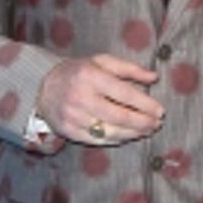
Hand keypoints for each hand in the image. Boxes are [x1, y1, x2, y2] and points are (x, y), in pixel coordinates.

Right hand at [37, 53, 164, 143]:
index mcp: (90, 76)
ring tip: (146, 131)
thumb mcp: (101, 62)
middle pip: (120, 117)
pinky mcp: (69, 131)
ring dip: (133, 134)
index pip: (125, 94)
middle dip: (143, 123)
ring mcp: (74, 116)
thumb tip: (154, 78)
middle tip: (156, 124)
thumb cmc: (78, 72)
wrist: (42, 87)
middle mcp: (81, 97)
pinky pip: (98, 140)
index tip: (160, 111)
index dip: (146, 105)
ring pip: (111, 132)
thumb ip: (129, 69)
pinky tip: (127, 136)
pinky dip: (116, 140)